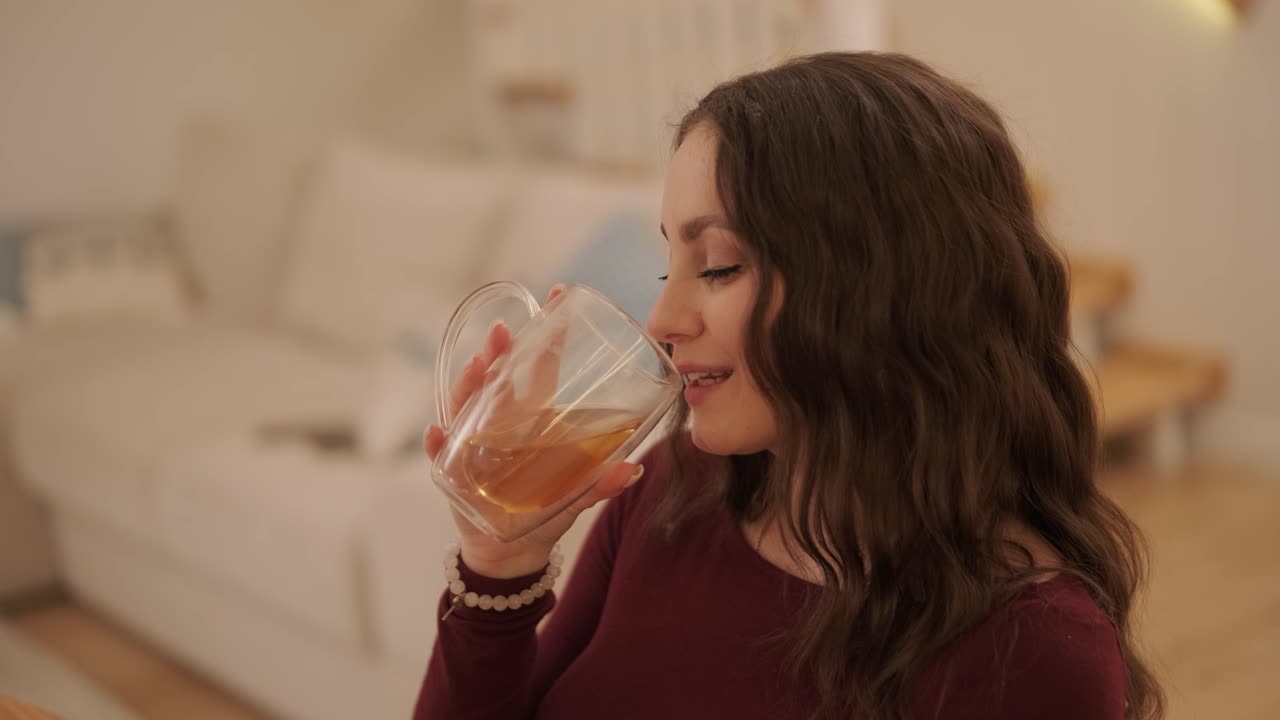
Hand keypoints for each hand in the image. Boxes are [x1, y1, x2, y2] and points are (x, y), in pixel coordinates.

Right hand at [423, 285, 643, 578]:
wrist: (509, 552)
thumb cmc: (543, 514)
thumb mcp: (576, 497)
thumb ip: (601, 484)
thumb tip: (636, 469)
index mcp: (530, 420)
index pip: (538, 369)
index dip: (546, 337)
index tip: (557, 298)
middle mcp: (498, 425)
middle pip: (496, 379)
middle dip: (499, 353)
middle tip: (505, 332)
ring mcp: (472, 444)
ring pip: (465, 406)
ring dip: (467, 386)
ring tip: (476, 368)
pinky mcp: (453, 472)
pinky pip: (441, 453)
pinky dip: (437, 442)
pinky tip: (438, 431)